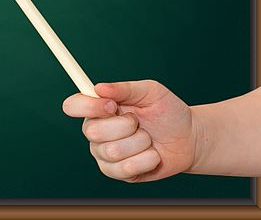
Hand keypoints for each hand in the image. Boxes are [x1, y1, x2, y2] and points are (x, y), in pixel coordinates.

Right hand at [62, 81, 199, 182]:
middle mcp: (95, 131)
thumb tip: (98, 88)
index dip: (89, 107)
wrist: (188, 138)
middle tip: (138, 122)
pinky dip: (146, 160)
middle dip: (124, 126)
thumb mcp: (150, 91)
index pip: (72, 105)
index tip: (112, 106)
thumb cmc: (167, 111)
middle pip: (92, 132)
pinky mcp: (116, 173)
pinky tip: (152, 154)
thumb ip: (124, 88)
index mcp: (98, 108)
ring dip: (139, 143)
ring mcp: (104, 154)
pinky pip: (125, 169)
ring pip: (112, 151)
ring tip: (148, 139)